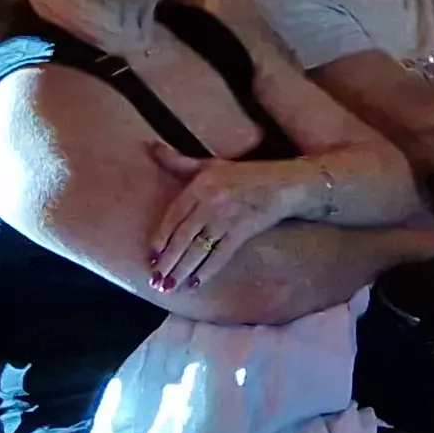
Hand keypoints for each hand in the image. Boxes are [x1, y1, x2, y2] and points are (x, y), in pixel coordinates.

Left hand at [142, 144, 298, 294]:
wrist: (282, 184)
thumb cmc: (243, 174)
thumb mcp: (209, 164)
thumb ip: (179, 161)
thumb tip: (151, 147)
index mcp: (199, 186)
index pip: (174, 216)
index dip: (161, 238)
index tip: (152, 255)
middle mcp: (209, 203)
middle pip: (183, 236)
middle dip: (168, 260)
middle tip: (156, 280)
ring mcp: (226, 219)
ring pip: (199, 249)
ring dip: (183, 269)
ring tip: (170, 286)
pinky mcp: (242, 232)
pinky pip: (220, 255)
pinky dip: (207, 270)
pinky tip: (196, 283)